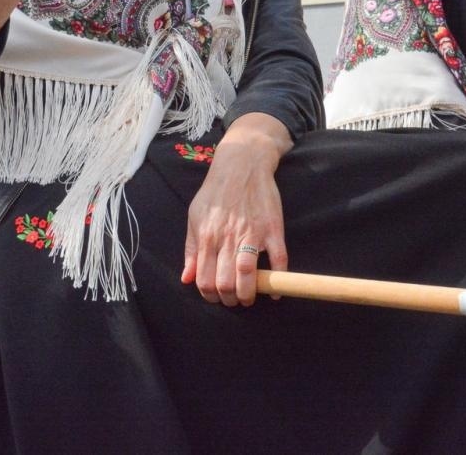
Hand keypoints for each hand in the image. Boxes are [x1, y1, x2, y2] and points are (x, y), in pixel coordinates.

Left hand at [181, 114, 292, 306]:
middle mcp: (227, 238)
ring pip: (248, 276)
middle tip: (234, 299)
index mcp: (206, 237)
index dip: (211, 296)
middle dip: (229, 300)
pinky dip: (278, 280)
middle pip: (225, 283)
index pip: (205, 280)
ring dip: (249, 294)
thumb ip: (190, 249)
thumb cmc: (216, 191)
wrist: (242, 164)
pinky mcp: (273, 229)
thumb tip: (186, 279)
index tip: (217, 297)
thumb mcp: (195, 216)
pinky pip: (278, 260)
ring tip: (250, 296)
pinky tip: (275, 290)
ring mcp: (251, 234)